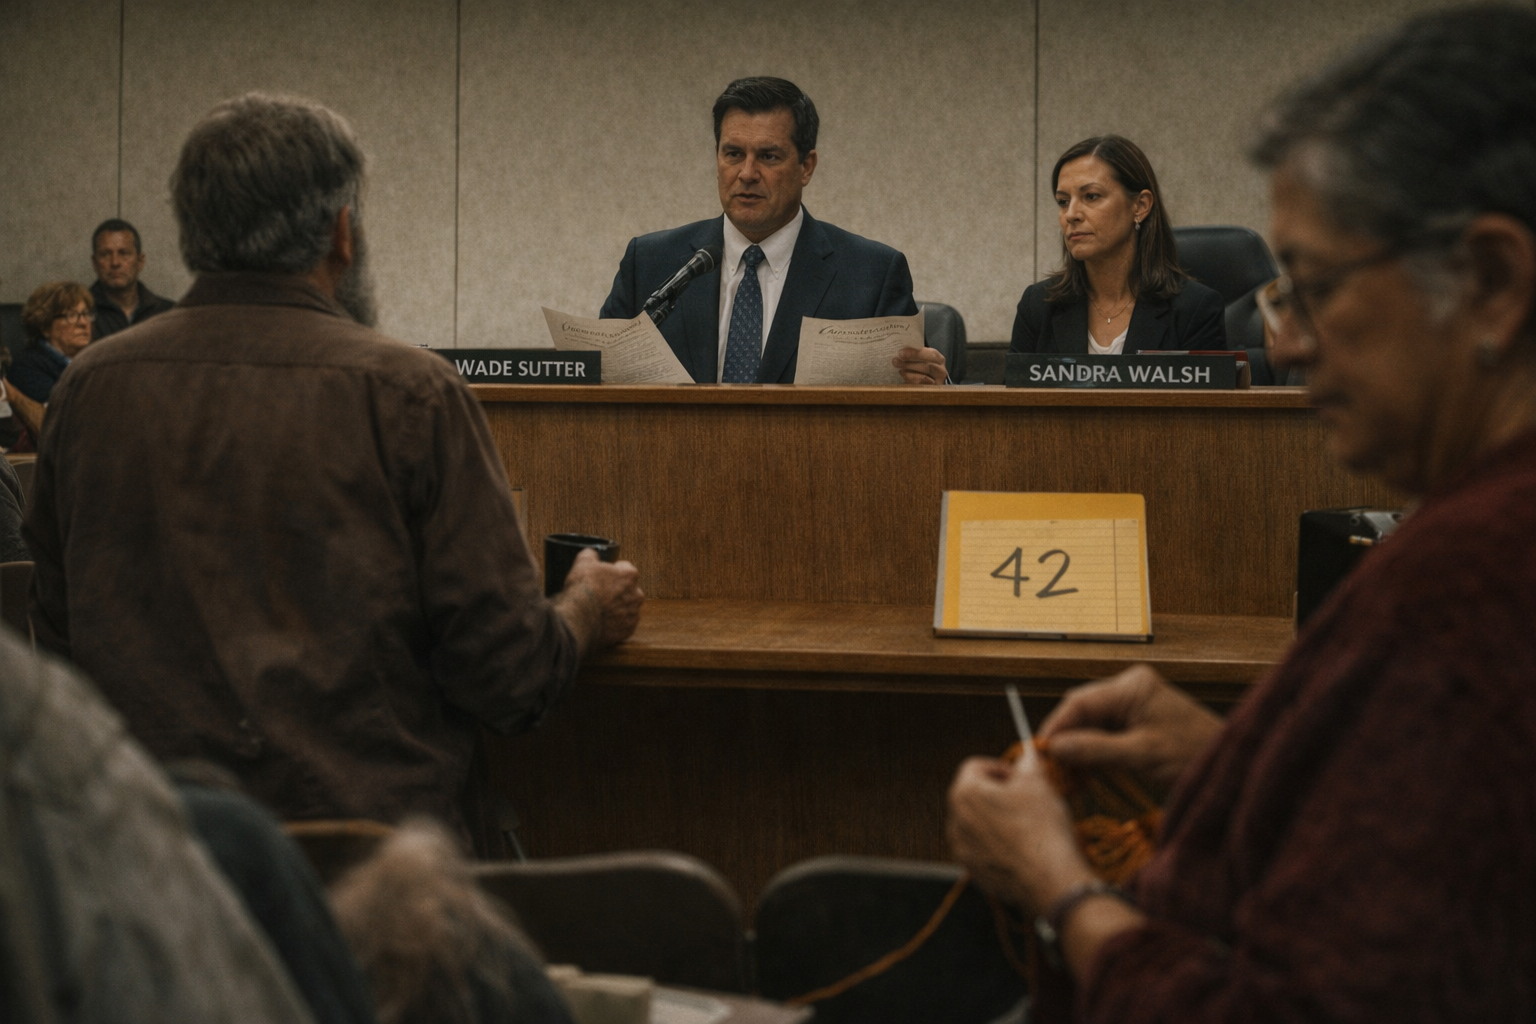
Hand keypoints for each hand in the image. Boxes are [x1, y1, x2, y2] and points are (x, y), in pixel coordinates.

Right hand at [558, 548, 643, 649]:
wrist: (579, 617)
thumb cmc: (583, 589)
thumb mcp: (583, 562)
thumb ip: (591, 555)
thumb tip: (591, 554)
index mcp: (630, 576)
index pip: (625, 568)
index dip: (613, 571)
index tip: (603, 577)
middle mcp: (637, 595)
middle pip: (628, 590)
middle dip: (617, 591)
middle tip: (600, 594)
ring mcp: (633, 614)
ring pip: (627, 608)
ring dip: (617, 608)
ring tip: (600, 610)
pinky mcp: (628, 631)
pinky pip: (623, 625)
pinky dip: (615, 624)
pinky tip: (602, 622)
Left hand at [892, 346, 946, 384]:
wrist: (929, 381)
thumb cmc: (923, 366)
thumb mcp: (923, 358)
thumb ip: (916, 353)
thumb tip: (901, 351)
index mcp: (939, 359)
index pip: (930, 355)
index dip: (915, 353)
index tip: (901, 352)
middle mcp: (940, 371)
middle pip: (926, 367)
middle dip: (909, 363)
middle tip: (895, 360)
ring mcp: (936, 383)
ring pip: (922, 378)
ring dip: (908, 373)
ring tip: (899, 369)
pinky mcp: (929, 392)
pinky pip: (918, 387)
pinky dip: (909, 381)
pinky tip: (903, 376)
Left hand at [947, 755, 1095, 913]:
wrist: (1050, 878)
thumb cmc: (1042, 826)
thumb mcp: (1038, 782)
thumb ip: (1027, 763)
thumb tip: (1026, 756)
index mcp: (965, 792)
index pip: (975, 766)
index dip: (1000, 767)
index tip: (1020, 778)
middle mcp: (955, 820)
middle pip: (973, 794)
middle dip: (997, 793)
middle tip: (1025, 799)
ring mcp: (962, 848)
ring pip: (977, 822)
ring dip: (997, 818)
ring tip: (1026, 824)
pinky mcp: (973, 870)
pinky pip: (982, 848)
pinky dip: (998, 843)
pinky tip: (1022, 847)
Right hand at [1038, 665, 1223, 791]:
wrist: (1232, 767)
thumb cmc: (1195, 756)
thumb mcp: (1142, 754)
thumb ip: (1096, 750)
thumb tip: (1055, 748)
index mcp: (1133, 686)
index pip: (1080, 701)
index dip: (1057, 726)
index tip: (1040, 752)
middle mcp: (1131, 688)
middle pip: (1083, 711)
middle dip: (1065, 739)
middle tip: (1049, 768)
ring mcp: (1135, 704)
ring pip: (1092, 724)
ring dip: (1078, 749)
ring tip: (1064, 776)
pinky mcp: (1139, 722)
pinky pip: (1106, 733)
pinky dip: (1093, 753)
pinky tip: (1083, 773)